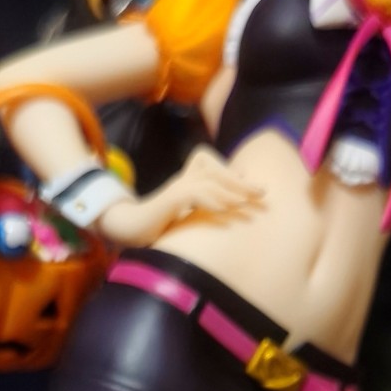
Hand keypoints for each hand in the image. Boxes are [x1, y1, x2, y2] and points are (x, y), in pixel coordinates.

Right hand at [98, 146, 262, 246]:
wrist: (127, 228)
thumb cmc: (158, 225)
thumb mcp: (186, 215)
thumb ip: (204, 207)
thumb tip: (230, 210)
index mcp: (187, 180)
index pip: (210, 162)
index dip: (230, 172)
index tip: (249, 187)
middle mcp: (182, 179)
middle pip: (214, 169)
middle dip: (240, 181)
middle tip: (263, 193)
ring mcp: (175, 188)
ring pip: (208, 180)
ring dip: (231, 191)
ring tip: (248, 203)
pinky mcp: (168, 201)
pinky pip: (193, 193)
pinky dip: (210, 200)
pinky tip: (224, 210)